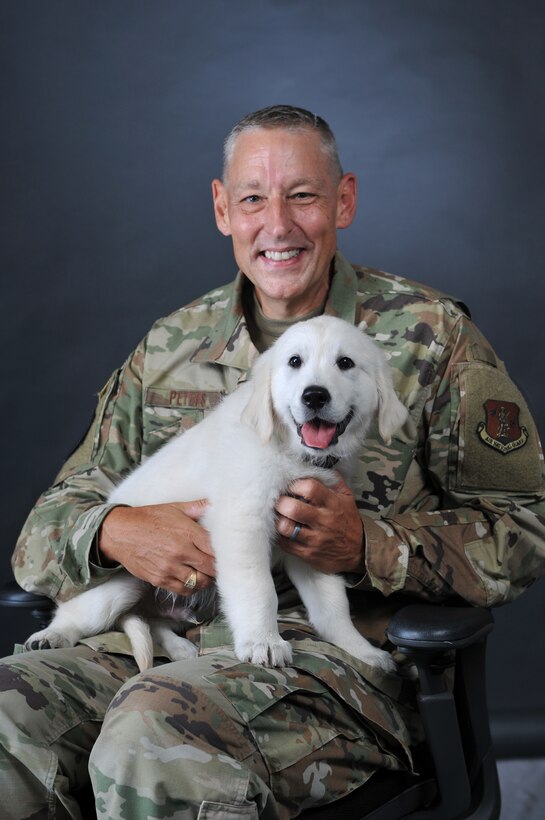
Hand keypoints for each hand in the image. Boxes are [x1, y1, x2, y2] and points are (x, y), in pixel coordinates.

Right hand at [98, 500, 214, 594]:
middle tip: (218, 564)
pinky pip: (184, 590)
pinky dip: (192, 587)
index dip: (225, 553)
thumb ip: (198, 507)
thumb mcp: (175, 507)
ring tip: (206, 573)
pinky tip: (192, 579)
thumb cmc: (149, 518)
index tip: (228, 552)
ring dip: (206, 579)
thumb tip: (216, 502)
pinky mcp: (160, 579)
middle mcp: (181, 552)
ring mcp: (170, 568)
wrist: (120, 532)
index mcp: (188, 532)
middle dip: (218, 568)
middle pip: (212, 568)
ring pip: (200, 582)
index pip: (217, 549)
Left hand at [275, 475, 364, 573]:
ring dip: (278, 519)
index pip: (310, 488)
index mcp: (332, 504)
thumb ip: (334, 481)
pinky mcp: (307, 554)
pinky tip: (282, 529)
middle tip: (278, 500)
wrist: (358, 551)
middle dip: (281, 502)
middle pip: (293, 509)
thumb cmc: (348, 521)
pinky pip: (285, 543)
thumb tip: (319, 466)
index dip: (295, 484)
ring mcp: (314, 539)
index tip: (290, 485)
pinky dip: (279, 535)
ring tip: (279, 515)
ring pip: (286, 527)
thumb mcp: (347, 498)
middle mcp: (323, 521)